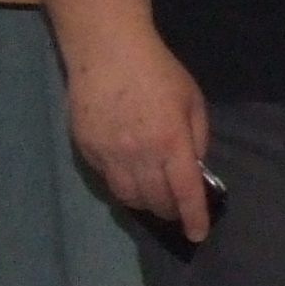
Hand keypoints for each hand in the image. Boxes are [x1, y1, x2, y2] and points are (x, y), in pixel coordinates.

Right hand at [64, 23, 217, 241]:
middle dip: (170, 210)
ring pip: (128, 197)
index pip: (185, 192)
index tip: (197, 234)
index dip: (193, 217)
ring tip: (154, 197)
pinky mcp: (87, 150)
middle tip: (176, 209)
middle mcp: (140, 154)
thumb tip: (193, 169)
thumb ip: (196, 137)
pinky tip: (130, 174)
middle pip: (156, 201)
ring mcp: (110, 154)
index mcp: (172, 141)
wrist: (107, 50)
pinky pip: (108, 180)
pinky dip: (123, 185)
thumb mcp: (192, 99)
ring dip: (145, 203)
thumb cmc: (157, 71)